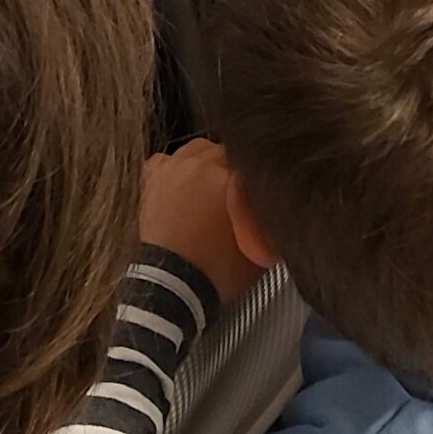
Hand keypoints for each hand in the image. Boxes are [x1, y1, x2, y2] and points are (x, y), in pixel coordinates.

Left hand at [139, 140, 257, 303]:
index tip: (253, 189)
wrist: (174, 283)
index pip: (251, 160)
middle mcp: (203, 163)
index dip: (253, 177)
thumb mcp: (260, 247)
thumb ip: (269, 219)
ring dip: (204, 164)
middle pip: (224, 152)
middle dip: (230, 170)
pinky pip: (166, 159)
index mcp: (232, 176)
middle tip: (231, 194)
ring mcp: (176, 167)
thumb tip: (278, 206)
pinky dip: (174, 169)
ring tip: (207, 189)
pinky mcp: (153, 176)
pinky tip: (180, 185)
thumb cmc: (215, 269)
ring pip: (197, 150)